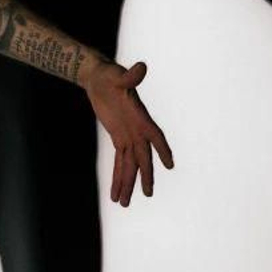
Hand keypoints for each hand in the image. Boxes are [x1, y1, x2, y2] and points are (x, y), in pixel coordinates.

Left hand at [84, 60, 174, 207]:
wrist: (100, 79)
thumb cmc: (111, 75)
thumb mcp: (118, 76)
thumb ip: (130, 76)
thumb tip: (141, 67)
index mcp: (140, 117)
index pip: (154, 135)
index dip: (162, 149)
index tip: (170, 165)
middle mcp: (137, 130)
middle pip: (143, 156)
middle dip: (144, 175)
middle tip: (147, 194)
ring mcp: (128, 136)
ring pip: (130, 165)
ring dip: (127, 183)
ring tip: (123, 204)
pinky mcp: (119, 139)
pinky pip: (120, 162)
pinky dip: (118, 177)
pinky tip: (116, 194)